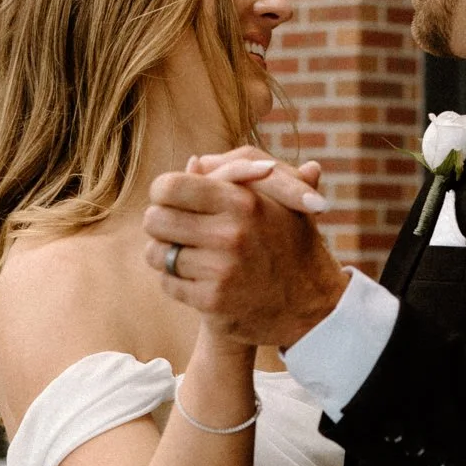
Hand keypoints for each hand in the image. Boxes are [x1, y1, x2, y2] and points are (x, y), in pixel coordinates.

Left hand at [143, 156, 346, 348]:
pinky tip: (196, 279)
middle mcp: (231, 234)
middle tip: (173, 229)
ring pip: (156, 254)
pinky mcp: (213, 301)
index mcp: (243, 201)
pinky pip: (167, 283)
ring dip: (165, 255)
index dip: (163, 192)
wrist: (312, 303)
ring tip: (186, 254)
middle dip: (160, 224)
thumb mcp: (276, 199)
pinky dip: (176, 281)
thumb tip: (192, 161)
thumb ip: (235, 174)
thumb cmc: (289, 242)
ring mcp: (221, 270)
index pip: (170, 186)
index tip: (171, 201)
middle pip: (154, 219)